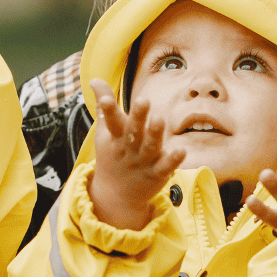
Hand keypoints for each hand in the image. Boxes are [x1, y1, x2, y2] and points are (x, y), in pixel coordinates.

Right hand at [87, 80, 184, 230]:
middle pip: (133, 132)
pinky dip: (173, 160)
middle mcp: (129, 149)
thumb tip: (95, 79)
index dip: (108, 109)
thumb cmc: (112, 156)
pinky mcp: (157, 174)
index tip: (105, 98)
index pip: (110, 122)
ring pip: (150, 147)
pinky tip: (182, 149)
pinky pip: (165, 167)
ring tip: (159, 119)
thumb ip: (104, 106)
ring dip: (155, 134)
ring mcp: (143, 162)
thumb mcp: (105, 133)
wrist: (115, 196)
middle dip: (138, 117)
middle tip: (143, 100)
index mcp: (115, 138)